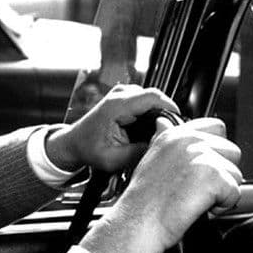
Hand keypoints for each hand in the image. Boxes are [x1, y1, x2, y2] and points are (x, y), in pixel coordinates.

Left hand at [46, 84, 178, 171]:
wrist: (73, 143)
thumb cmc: (88, 149)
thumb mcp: (114, 159)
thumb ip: (139, 152)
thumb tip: (162, 145)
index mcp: (116, 105)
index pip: (153, 97)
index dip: (170, 109)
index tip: (178, 126)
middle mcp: (119, 94)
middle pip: (156, 97)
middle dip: (166, 115)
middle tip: (167, 134)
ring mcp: (122, 93)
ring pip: (153, 99)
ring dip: (159, 115)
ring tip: (157, 134)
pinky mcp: (125, 97)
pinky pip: (147, 101)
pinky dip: (151, 114)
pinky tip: (148, 129)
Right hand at [80, 117, 242, 252]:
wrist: (138, 222)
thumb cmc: (142, 199)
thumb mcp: (150, 159)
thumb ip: (163, 139)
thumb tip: (163, 123)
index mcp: (174, 134)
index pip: (215, 127)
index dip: (216, 149)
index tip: (203, 167)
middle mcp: (189, 140)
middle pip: (232, 151)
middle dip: (222, 173)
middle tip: (196, 188)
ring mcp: (202, 156)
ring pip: (236, 173)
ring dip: (222, 191)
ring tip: (194, 198)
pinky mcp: (213, 176)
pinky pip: (235, 192)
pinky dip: (222, 206)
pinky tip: (199, 207)